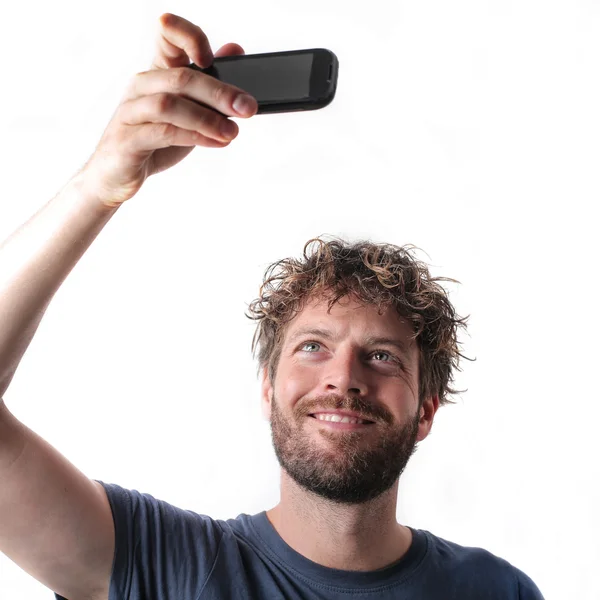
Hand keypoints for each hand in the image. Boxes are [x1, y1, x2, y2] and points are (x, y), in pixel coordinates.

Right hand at [78, 13, 256, 208]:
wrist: (117, 175)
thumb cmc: (153, 140)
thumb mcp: (187, 111)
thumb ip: (209, 85)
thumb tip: (235, 49)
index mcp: (156, 72)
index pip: (167, 36)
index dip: (188, 36)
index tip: (211, 58)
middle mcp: (140, 86)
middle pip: (182, 78)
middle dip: (219, 93)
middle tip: (247, 108)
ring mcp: (130, 112)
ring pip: (170, 104)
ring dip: (207, 119)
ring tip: (232, 132)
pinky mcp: (127, 140)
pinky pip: (163, 133)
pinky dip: (193, 137)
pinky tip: (215, 143)